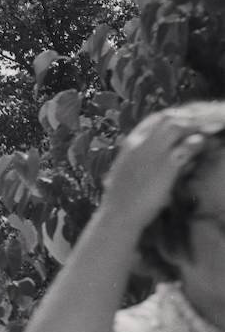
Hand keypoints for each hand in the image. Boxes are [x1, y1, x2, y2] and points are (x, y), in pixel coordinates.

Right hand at [104, 108, 221, 233]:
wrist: (117, 216)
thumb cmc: (124, 199)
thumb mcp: (129, 173)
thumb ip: (147, 160)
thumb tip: (172, 157)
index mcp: (130, 144)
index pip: (156, 119)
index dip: (178, 115)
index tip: (192, 118)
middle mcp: (141, 143)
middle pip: (170, 117)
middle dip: (192, 115)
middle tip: (209, 120)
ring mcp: (153, 152)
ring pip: (179, 125)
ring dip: (198, 124)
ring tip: (213, 129)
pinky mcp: (166, 165)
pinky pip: (189, 145)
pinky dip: (201, 142)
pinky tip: (208, 145)